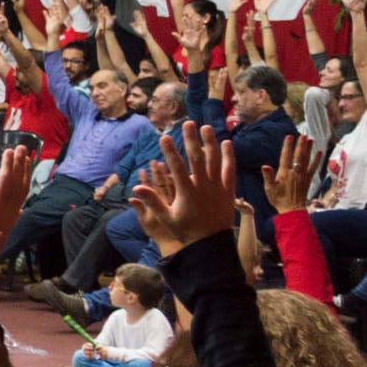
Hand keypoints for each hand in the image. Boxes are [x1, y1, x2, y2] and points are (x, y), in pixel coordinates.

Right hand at [129, 122, 235, 257]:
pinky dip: (228, 156)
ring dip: (210, 143)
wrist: (211, 243)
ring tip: (206, 127)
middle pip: (197, 158)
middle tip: (188, 124)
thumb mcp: (166, 218)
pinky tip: (226, 143)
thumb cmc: (186, 230)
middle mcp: (203, 186)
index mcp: (186, 192)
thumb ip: (152, 201)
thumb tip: (136, 188)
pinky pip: (229, 170)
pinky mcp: (228, 190)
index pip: (176, 167)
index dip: (169, 151)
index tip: (164, 137)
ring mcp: (217, 187)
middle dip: (191, 139)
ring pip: (215, 160)